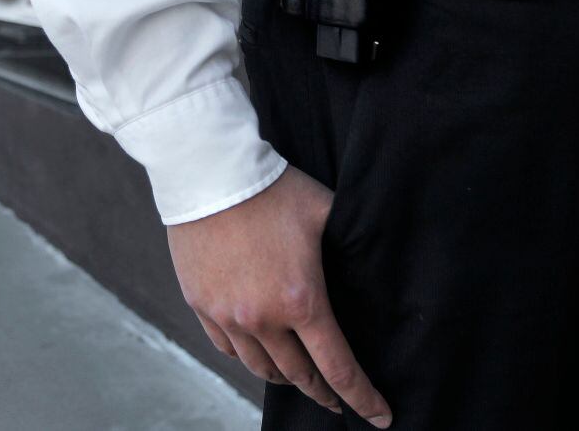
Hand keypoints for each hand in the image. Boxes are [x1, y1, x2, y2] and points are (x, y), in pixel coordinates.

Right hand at [166, 166, 392, 427]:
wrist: (208, 171)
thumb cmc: (270, 188)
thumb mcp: (324, 209)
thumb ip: (350, 237)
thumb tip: (377, 249)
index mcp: (301, 300)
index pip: (338, 368)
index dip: (362, 398)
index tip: (379, 418)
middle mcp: (262, 318)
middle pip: (298, 375)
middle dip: (323, 392)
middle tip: (337, 399)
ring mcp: (226, 314)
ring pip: (260, 368)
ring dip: (284, 378)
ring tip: (298, 376)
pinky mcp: (200, 303)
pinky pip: (226, 348)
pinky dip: (247, 357)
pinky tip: (257, 352)